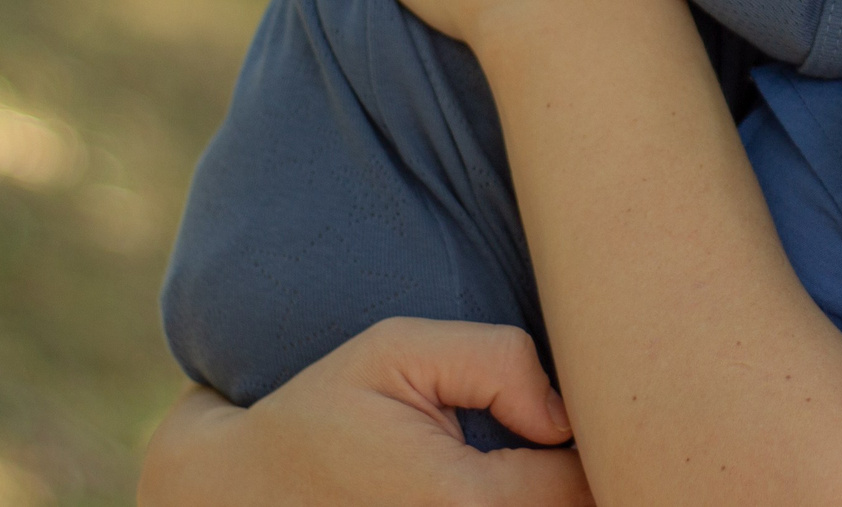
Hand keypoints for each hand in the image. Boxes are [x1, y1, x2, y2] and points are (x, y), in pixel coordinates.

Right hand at [136, 318, 591, 506]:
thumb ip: (496, 360)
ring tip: (536, 456)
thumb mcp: (397, 351)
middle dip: (589, 470)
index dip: (599, 432)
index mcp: (471, 505)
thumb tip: (560, 413)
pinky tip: (515, 481)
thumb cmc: (324, 416)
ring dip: (559, 492)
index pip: (589, 477)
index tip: (565, 408)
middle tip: (563, 434)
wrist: (242, 498)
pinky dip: (530, 503)